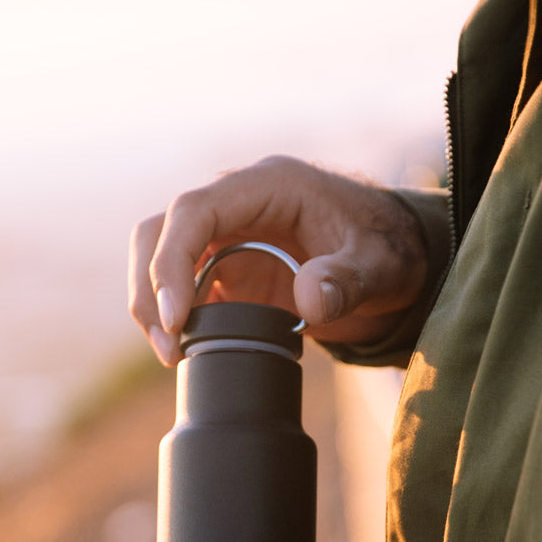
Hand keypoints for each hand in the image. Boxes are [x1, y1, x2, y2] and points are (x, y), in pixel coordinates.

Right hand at [129, 156, 429, 363]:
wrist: (392, 259)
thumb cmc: (386, 249)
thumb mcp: (380, 265)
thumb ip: (347, 279)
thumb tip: (308, 299)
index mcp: (267, 186)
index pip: (194, 210)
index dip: (172, 260)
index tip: (176, 317)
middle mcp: (235, 204)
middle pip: (159, 231)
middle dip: (149, 288)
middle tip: (168, 347)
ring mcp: (225, 236)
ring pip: (158, 256)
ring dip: (152, 304)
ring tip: (172, 355)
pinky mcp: (224, 268)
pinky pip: (179, 286)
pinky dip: (173, 317)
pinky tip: (186, 351)